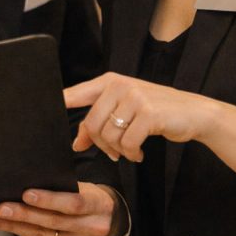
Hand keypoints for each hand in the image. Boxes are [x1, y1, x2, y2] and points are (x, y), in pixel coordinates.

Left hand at [0, 182, 117, 235]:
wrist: (104, 219)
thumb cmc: (86, 197)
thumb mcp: (81, 186)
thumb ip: (60, 187)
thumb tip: (24, 183)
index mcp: (100, 205)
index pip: (73, 203)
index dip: (49, 199)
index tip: (25, 194)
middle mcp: (95, 229)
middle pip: (54, 222)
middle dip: (24, 215)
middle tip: (1, 208)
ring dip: (16, 227)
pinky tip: (10, 228)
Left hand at [64, 72, 215, 161]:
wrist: (194, 112)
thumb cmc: (156, 111)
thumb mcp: (126, 110)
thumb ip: (100, 122)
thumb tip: (76, 143)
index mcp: (109, 81)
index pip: (76, 92)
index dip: (59, 102)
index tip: (41, 113)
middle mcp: (119, 85)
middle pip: (92, 123)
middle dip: (100, 144)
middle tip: (113, 153)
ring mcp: (134, 97)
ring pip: (108, 135)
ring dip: (117, 151)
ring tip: (129, 151)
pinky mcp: (148, 113)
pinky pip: (127, 143)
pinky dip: (131, 154)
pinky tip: (139, 153)